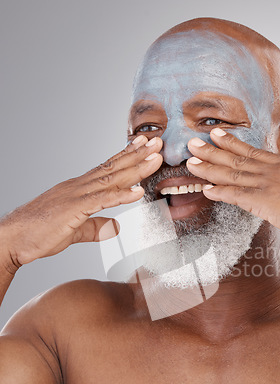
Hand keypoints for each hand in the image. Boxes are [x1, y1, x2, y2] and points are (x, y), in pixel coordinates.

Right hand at [0, 136, 162, 269]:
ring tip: (156, 157)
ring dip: (136, 168)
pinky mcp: (73, 209)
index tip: (144, 146)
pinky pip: (101, 200)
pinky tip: (138, 191)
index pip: (107, 169)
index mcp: (79, 189)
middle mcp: (79, 187)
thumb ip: (96, 227)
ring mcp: (75, 195)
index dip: (127, 157)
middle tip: (158, 142)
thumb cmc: (37, 234)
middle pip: (113, 168)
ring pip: (111, 178)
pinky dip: (121, 195)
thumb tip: (116, 228)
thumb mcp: (75, 231)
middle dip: (138, 154)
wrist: (12, 239)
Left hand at [186, 129, 279, 244]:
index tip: (216, 133)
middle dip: (211, 149)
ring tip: (190, 161)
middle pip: (236, 158)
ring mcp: (267, 185)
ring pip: (231, 174)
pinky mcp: (264, 201)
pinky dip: (219, 192)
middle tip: (192, 141)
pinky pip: (235, 195)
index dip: (231, 142)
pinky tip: (205, 190)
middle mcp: (272, 171)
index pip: (252, 151)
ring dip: (209, 167)